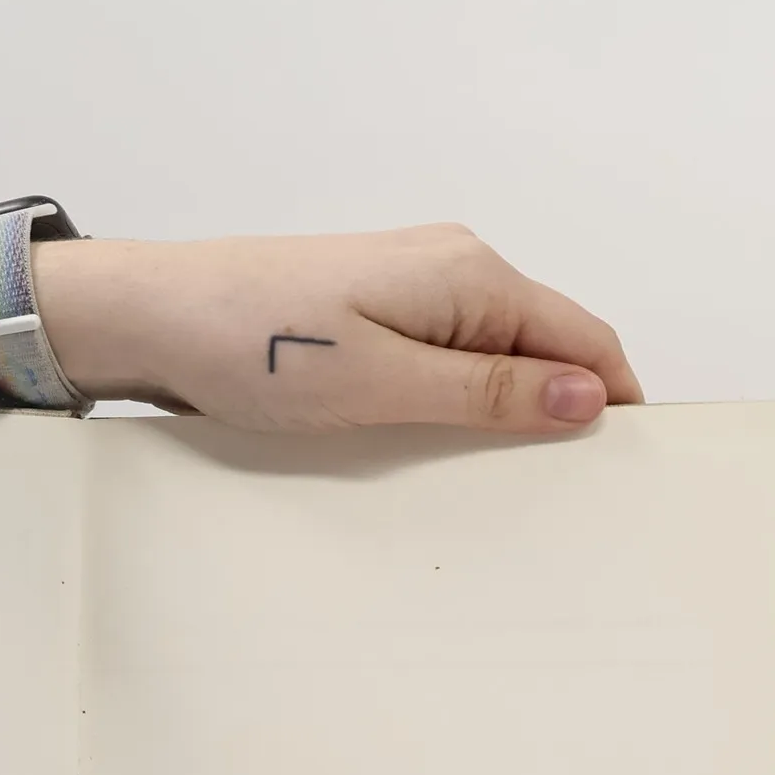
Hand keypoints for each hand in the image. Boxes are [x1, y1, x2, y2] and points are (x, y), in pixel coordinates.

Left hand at [29, 224, 641, 434]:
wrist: (156, 317)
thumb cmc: (253, 345)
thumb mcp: (380, 383)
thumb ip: (485, 392)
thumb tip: (583, 397)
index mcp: (471, 276)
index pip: (584, 339)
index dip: (612, 403)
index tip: (619, 473)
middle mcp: (452, 271)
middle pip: (544, 350)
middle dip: (557, 419)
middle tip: (557, 504)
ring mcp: (411, 292)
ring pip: (492, 362)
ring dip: (501, 420)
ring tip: (498, 491)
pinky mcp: (373, 317)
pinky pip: (443, 365)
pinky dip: (453, 409)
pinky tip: (437, 455)